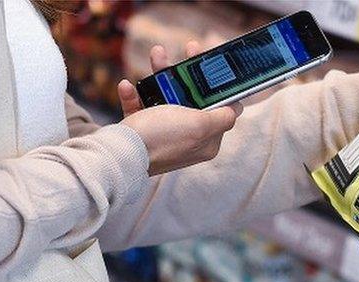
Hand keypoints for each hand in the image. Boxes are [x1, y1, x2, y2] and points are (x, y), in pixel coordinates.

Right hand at [117, 40, 243, 175]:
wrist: (121, 154)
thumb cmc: (162, 138)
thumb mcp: (201, 126)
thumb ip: (223, 117)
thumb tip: (237, 110)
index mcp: (206, 140)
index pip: (220, 109)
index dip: (218, 86)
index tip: (214, 64)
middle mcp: (186, 138)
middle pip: (193, 99)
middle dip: (190, 73)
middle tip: (190, 49)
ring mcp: (163, 135)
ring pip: (165, 98)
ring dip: (161, 75)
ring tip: (157, 55)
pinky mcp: (142, 132)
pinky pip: (140, 107)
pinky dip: (134, 95)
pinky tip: (127, 86)